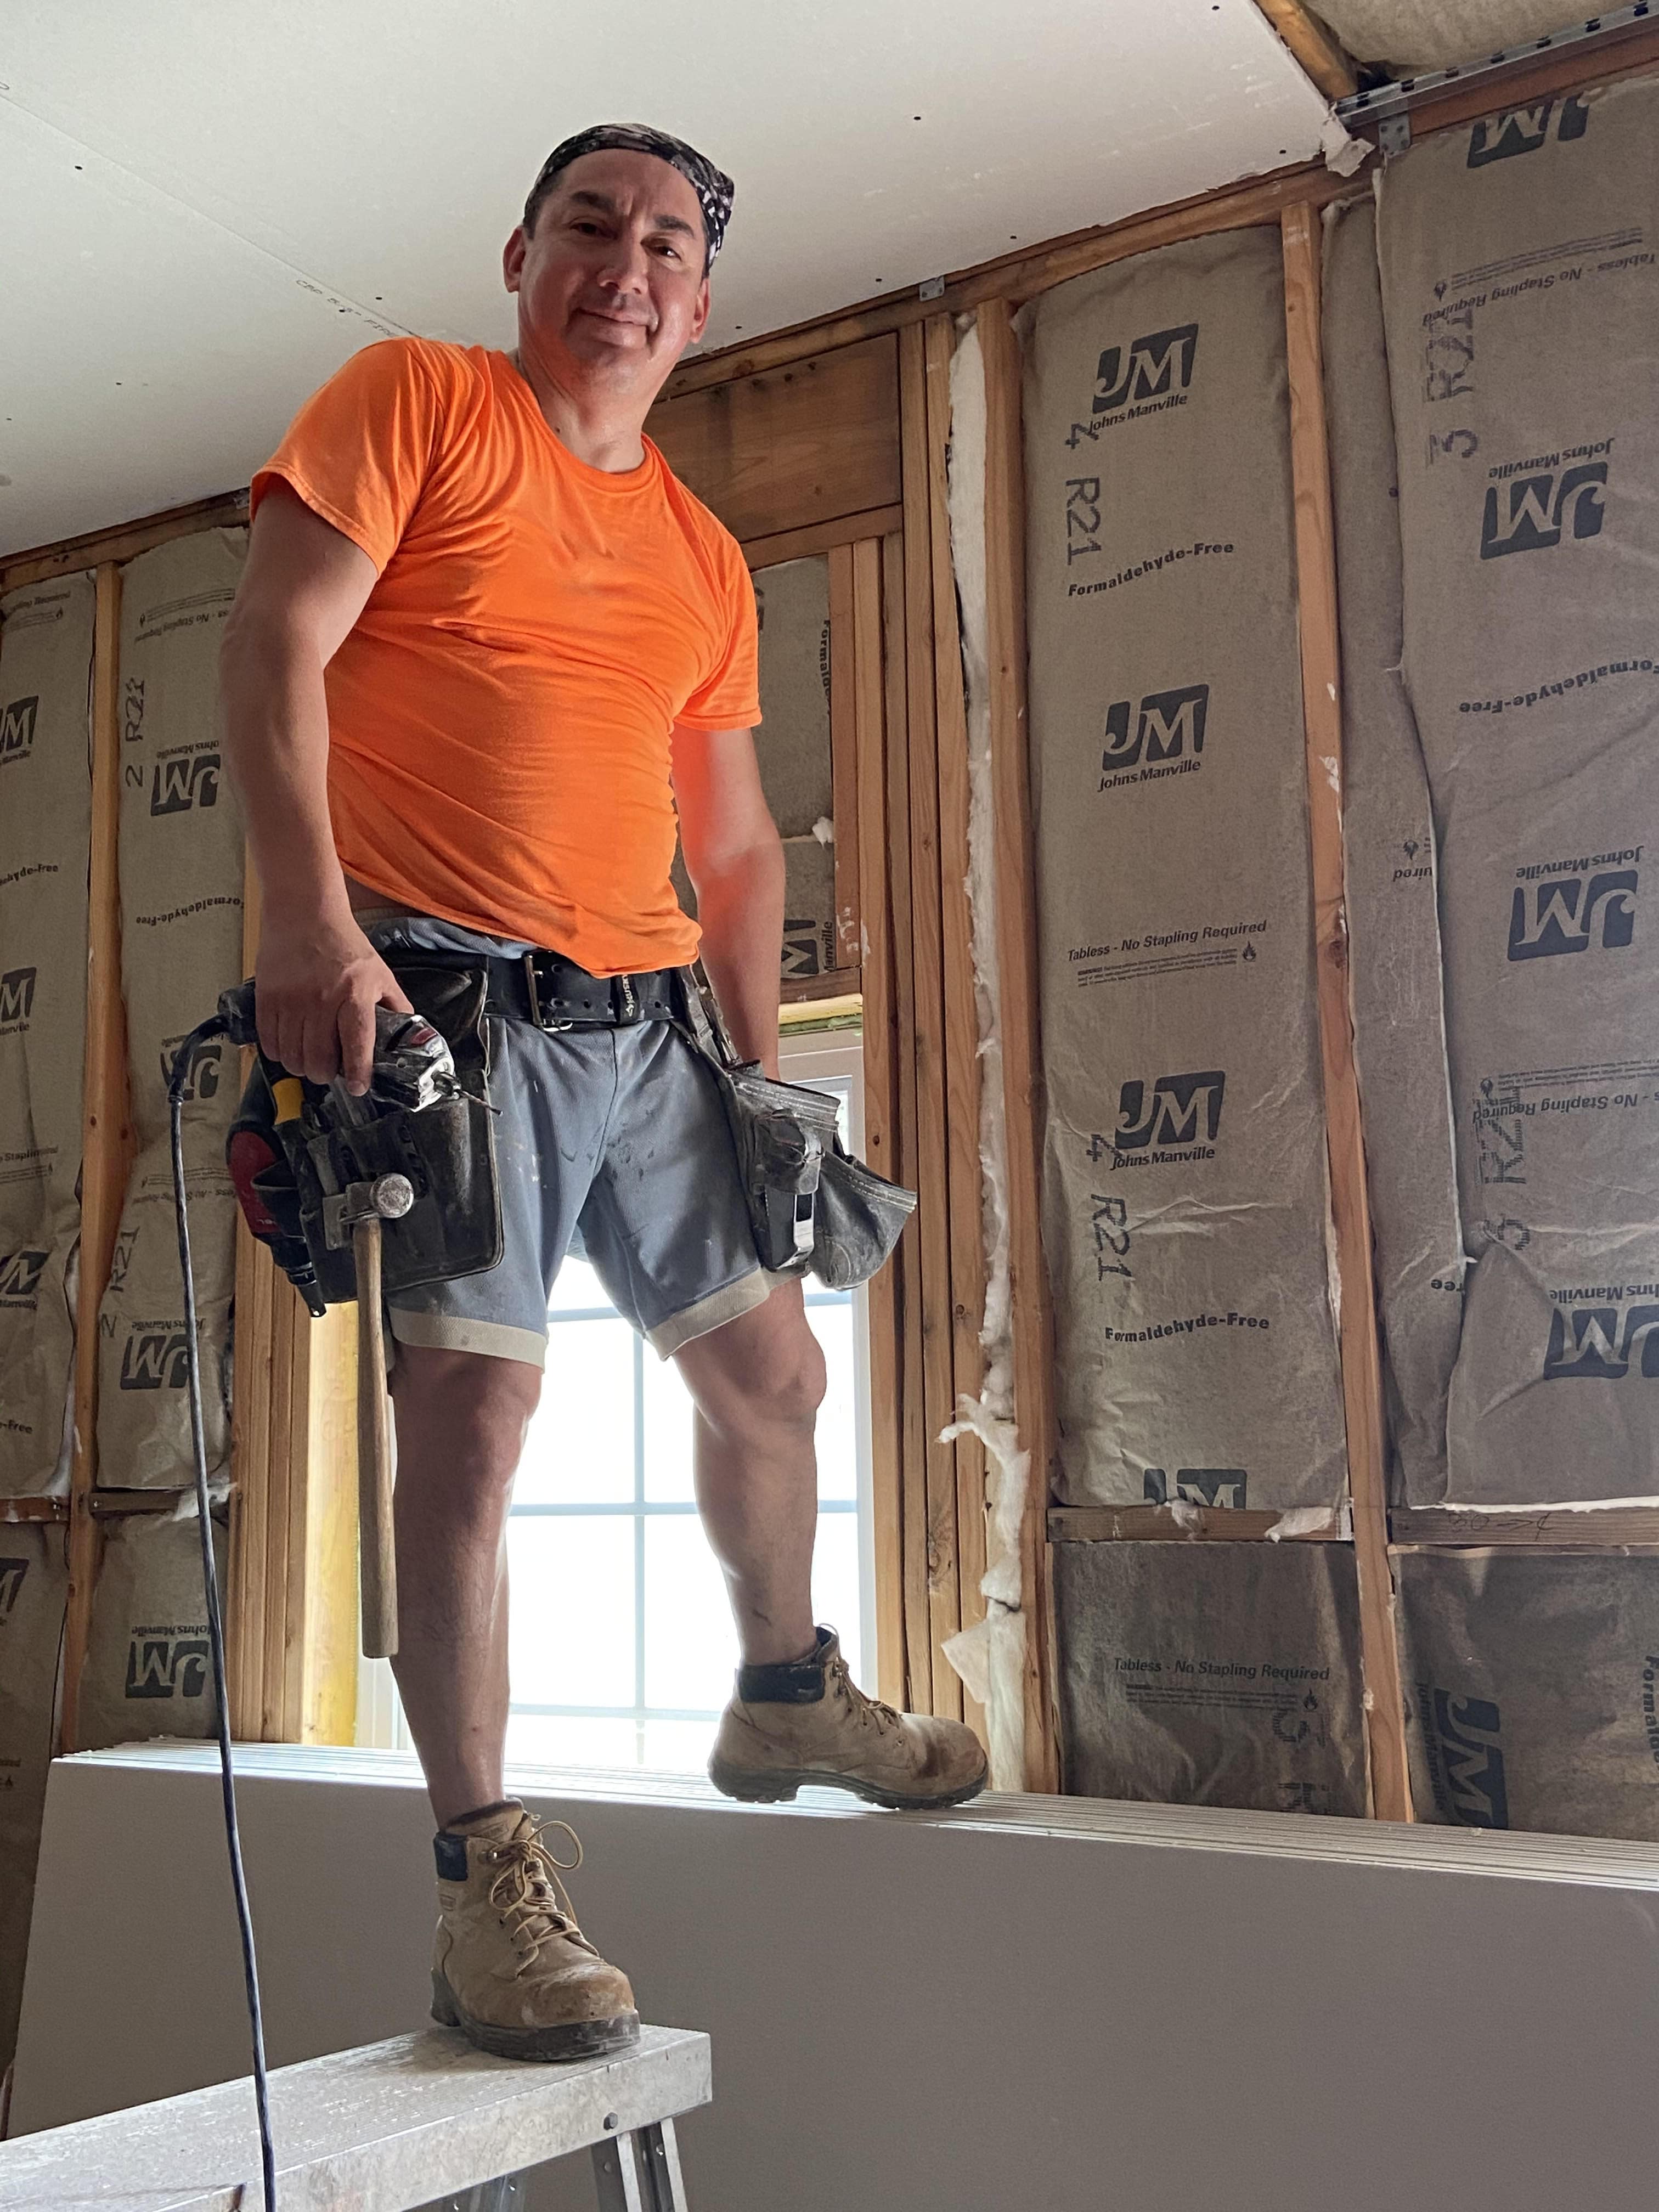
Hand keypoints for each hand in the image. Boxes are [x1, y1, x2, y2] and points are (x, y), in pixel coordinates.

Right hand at [254, 908, 411, 1094]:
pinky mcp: (267, 998)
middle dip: (325, 1074)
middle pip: (319, 1059)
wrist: (304, 913)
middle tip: (330, 1071)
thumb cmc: (345, 944)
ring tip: (309, 1060)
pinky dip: (279, 1053)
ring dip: (302, 1067)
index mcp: (355, 994)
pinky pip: (269, 1043)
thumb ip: (395, 1005)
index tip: (360, 1087)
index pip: (357, 1044)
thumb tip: (407, 1036)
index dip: (359, 1072)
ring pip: (292, 1057)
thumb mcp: (379, 972)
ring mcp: (291, 1000)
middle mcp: (322, 1000)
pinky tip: (289, 1046)